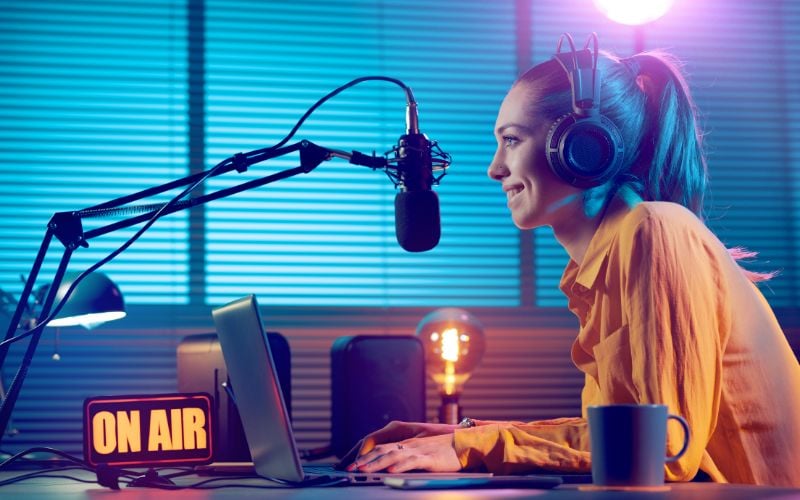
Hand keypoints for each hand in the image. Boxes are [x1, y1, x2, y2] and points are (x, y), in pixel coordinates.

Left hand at [337, 421, 456, 468]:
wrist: (466, 444)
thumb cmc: (446, 451)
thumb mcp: (423, 452)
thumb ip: (408, 458)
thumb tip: (391, 467)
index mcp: (407, 443)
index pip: (381, 447)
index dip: (365, 455)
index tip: (351, 465)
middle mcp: (409, 444)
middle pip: (382, 450)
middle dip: (364, 460)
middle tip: (349, 470)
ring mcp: (418, 450)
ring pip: (392, 456)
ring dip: (376, 463)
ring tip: (363, 470)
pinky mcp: (429, 458)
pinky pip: (411, 462)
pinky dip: (399, 467)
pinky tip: (390, 472)